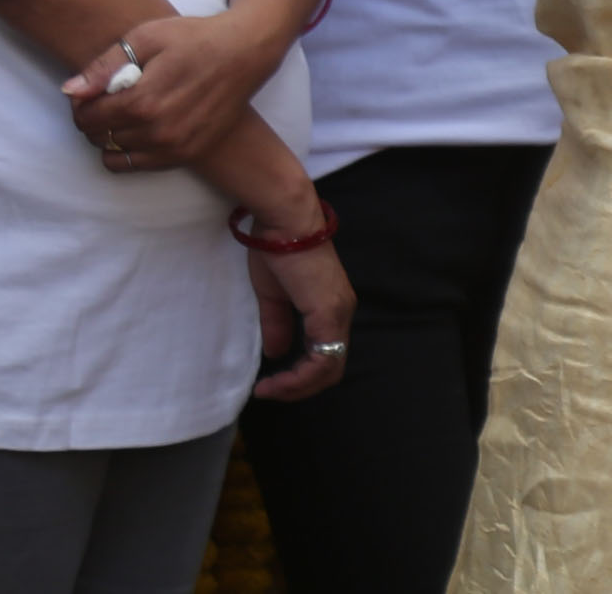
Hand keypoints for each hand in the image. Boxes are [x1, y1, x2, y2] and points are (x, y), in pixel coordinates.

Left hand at [64, 11, 282, 170]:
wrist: (246, 53)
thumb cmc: (195, 37)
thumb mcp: (148, 36)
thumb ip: (106, 65)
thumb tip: (70, 91)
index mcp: (142, 100)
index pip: (88, 117)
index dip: (80, 105)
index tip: (88, 93)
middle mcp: (156, 131)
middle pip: (99, 138)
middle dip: (93, 120)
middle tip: (105, 100)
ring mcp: (174, 146)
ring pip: (116, 154)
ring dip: (110, 136)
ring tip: (123, 112)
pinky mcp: (188, 155)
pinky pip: (138, 165)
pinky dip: (128, 151)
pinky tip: (139, 128)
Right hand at [245, 238, 353, 402]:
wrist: (284, 221)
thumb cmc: (276, 248)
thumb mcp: (273, 295)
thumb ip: (278, 324)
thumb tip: (278, 353)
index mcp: (331, 306)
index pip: (326, 355)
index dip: (300, 377)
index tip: (269, 383)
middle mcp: (342, 312)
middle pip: (332, 368)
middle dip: (300, 388)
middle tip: (271, 391)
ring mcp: (338, 312)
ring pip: (329, 368)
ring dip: (299, 387)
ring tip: (270, 390)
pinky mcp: (329, 312)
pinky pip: (322, 358)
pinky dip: (300, 377)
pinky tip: (276, 380)